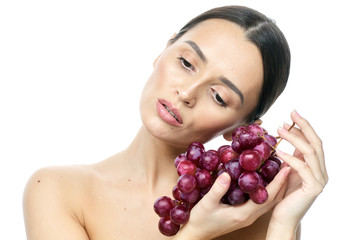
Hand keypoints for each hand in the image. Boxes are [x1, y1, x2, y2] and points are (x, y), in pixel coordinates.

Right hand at [175, 166, 290, 239]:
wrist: (196, 234)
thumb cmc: (200, 220)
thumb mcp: (206, 203)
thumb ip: (217, 189)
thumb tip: (227, 173)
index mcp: (243, 215)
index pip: (266, 197)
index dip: (278, 183)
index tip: (286, 167)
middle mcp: (249, 217)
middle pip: (272, 200)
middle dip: (282, 183)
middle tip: (289, 165)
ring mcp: (247, 217)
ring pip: (268, 202)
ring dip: (277, 187)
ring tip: (281, 170)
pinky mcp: (244, 215)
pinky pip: (261, 202)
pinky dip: (267, 191)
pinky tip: (265, 180)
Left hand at [267, 110, 327, 236]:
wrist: (284, 217)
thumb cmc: (283, 193)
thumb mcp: (289, 170)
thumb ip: (292, 155)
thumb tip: (286, 132)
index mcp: (316, 166)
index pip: (313, 141)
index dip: (304, 126)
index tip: (292, 114)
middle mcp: (322, 171)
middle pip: (316, 143)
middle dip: (304, 126)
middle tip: (291, 114)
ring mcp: (319, 180)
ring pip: (310, 152)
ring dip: (295, 138)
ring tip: (280, 129)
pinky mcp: (313, 188)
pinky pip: (302, 168)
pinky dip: (290, 157)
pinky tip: (278, 151)